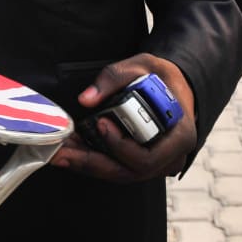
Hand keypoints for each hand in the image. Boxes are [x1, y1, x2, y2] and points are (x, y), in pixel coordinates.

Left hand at [50, 54, 197, 182]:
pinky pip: (118, 169)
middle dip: (92, 162)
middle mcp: (171, 157)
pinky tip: (74, 150)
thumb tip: (86, 99)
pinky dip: (94, 161)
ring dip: (88, 164)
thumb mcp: (143, 66)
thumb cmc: (163, 79)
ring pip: (120, 174)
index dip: (120, 146)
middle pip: (129, 172)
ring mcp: (157, 164)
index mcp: (179, 136)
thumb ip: (114, 78)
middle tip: (63, 151)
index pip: (147, 157)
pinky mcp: (142, 163)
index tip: (101, 124)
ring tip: (62, 152)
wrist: (174, 87)